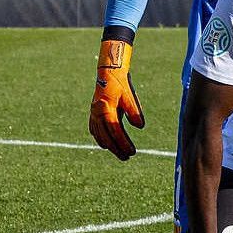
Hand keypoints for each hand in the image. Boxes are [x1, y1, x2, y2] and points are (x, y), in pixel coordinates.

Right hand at [89, 39, 144, 159]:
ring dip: (110, 146)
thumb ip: (134, 111)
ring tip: (121, 155)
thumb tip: (140, 127)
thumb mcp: (130, 96)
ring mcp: (93, 114)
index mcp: (106, 109)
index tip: (132, 152)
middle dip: (117, 149)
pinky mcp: (93, 114)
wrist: (108, 75)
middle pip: (107, 137)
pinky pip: (95, 130)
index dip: (123, 143)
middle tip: (127, 157)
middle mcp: (97, 114)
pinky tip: (106, 145)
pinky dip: (101, 139)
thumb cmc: (121, 85)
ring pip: (100, 136)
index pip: (115, 131)